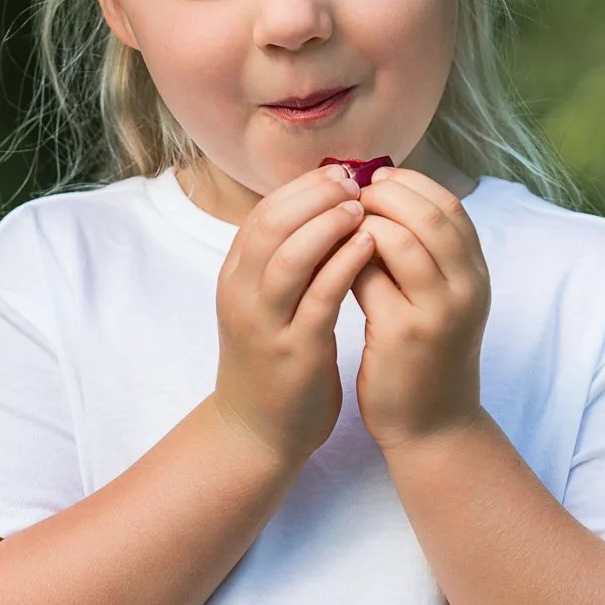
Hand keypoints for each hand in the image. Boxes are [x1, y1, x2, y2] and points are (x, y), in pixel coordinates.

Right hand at [211, 163, 375, 466]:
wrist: (256, 431)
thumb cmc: (272, 360)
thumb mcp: (267, 303)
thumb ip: (286, 260)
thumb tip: (323, 207)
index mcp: (236, 277)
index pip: (263, 213)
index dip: (303, 187)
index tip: (341, 174)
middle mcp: (242, 294)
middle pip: (271, 224)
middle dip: (315, 195)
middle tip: (355, 180)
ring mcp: (265, 323)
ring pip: (290, 255)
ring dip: (328, 223)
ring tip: (362, 206)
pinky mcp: (293, 351)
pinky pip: (319, 297)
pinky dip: (344, 263)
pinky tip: (368, 245)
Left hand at [350, 166, 490, 450]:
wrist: (432, 425)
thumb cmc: (425, 356)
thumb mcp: (437, 299)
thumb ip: (419, 255)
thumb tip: (372, 200)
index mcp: (476, 274)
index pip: (450, 205)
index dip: (411, 183)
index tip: (373, 178)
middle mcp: (467, 288)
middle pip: (431, 214)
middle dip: (385, 193)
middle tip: (348, 194)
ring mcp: (439, 312)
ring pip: (403, 239)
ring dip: (363, 222)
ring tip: (336, 224)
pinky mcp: (404, 334)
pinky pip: (371, 277)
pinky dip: (347, 258)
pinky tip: (328, 259)